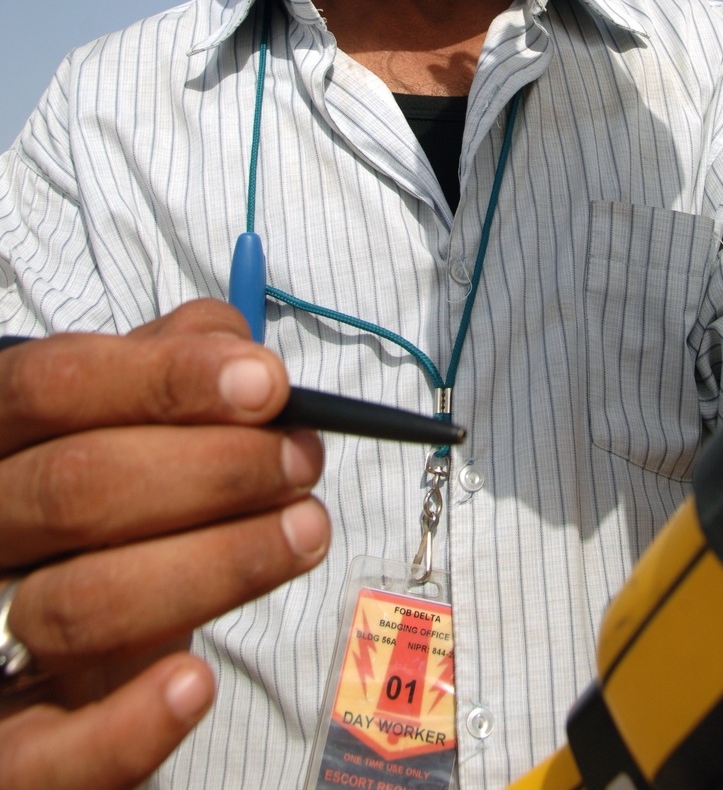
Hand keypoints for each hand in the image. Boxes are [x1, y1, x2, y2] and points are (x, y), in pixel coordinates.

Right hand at [0, 301, 329, 789]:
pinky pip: (43, 756)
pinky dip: (126, 727)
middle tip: (302, 462)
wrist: (61, 631)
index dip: (163, 380)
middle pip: (74, 487)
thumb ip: (171, 365)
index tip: (266, 385)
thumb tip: (242, 360)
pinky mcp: (7, 746)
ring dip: (214, 569)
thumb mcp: (124, 414)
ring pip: (77, 605)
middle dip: (213, 471)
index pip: (53, 386)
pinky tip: (196, 681)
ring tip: (304, 534)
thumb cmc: (104, 499)